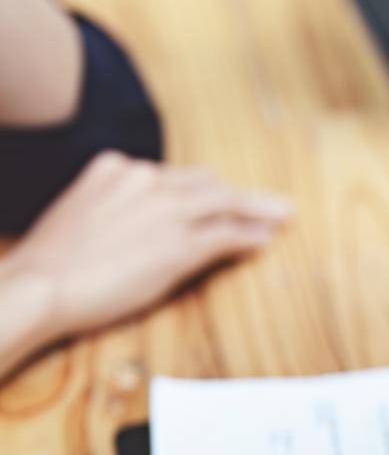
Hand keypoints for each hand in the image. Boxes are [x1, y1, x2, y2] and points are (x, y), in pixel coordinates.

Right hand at [1, 151, 289, 373]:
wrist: (39, 286)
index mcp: (115, 168)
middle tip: (269, 203)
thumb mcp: (84, 217)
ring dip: (257, 210)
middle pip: (206, 184)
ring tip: (283, 215)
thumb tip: (144, 224)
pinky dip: (249, 237)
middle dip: (237, 195)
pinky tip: (265, 240)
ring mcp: (165, 210)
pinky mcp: (179, 243)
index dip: (203, 189)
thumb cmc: (52, 264)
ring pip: (224, 203)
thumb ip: (117, 210)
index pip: (173, 175)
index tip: (219, 194)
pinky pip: (226, 236)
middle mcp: (144, 180)